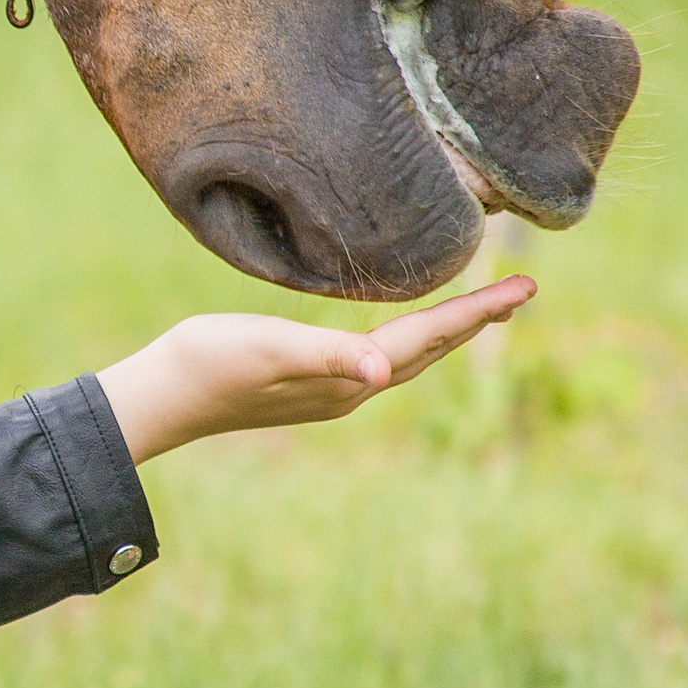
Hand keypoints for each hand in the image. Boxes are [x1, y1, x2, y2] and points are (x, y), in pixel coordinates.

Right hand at [98, 273, 534, 462]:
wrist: (161, 398)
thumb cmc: (209, 364)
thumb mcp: (267, 348)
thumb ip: (326, 356)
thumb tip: (383, 370)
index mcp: (350, 378)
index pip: (428, 339)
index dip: (477, 312)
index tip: (525, 289)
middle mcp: (350, 390)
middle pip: (429, 351)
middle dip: (475, 320)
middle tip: (521, 292)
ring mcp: (330, 392)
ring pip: (408, 358)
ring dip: (446, 333)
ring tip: (478, 310)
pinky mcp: (308, 385)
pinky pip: (380, 359)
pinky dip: (409, 339)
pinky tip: (402, 334)